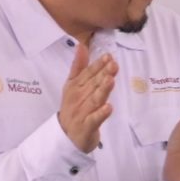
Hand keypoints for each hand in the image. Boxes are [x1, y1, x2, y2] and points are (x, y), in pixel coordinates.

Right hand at [57, 38, 116, 154]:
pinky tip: (109, 107)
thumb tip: (82, 45)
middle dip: (103, 74)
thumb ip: (79, 66)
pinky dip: (101, 113)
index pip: (88, 74)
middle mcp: (79, 97)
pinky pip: (95, 119)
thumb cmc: (73, 106)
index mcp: (76, 86)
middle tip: (113, 64)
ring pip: (95, 99)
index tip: (109, 56)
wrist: (66, 134)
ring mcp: (83, 112)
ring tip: (111, 81)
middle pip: (93, 85)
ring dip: (103, 90)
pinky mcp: (87, 126)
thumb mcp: (73, 85)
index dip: (98, 65)